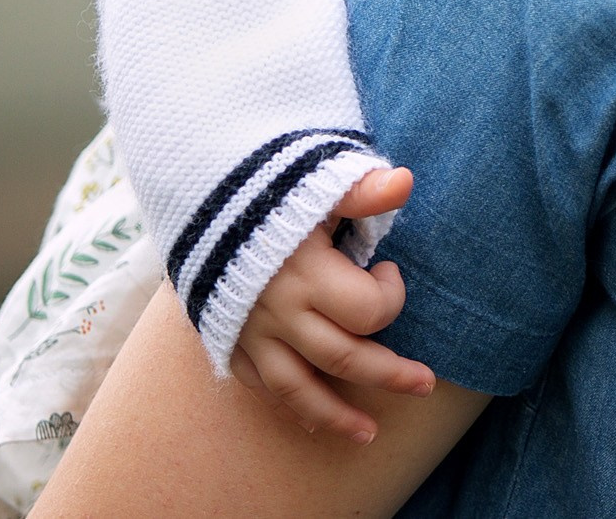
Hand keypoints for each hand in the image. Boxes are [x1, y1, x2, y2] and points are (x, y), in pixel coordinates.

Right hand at [228, 167, 434, 443]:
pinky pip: (261, 385)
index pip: (368, 310)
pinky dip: (289, 404)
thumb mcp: (315, 182)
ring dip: (336, 415)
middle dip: (390, 375)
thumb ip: (360, 191)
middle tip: (426, 384)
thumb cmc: (267, 188)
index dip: (391, 294)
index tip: (389, 269)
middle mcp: (279, 313)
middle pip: (345, 359)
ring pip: (298, 389)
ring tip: (368, 434)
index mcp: (307, 275)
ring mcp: (251, 333)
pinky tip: (314, 419)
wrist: (190, 197)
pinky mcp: (227, 340)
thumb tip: (405, 181)